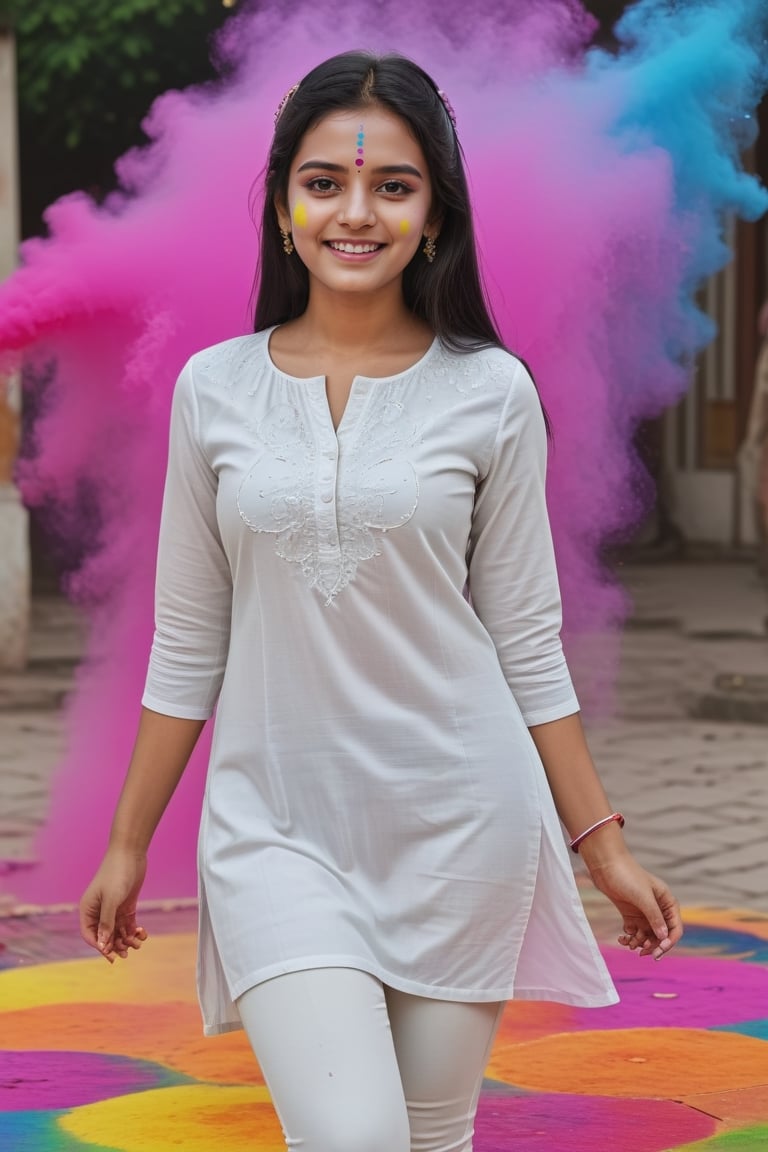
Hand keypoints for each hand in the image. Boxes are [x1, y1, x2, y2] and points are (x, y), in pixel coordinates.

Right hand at [79, 847, 148, 963]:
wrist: (130, 853)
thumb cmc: (116, 874)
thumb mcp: (111, 900)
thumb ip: (106, 922)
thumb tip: (102, 945)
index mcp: (88, 910)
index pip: (90, 935)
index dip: (99, 947)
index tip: (111, 956)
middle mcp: (98, 911)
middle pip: (105, 936)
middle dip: (115, 946)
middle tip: (127, 953)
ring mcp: (113, 908)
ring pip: (117, 931)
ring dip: (126, 939)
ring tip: (138, 943)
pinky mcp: (126, 905)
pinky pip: (127, 924)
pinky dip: (133, 930)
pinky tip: (142, 933)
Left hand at [585, 852, 682, 960]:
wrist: (605, 865)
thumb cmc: (627, 876)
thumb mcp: (643, 897)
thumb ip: (654, 917)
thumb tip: (664, 937)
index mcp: (667, 902)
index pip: (674, 928)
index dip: (669, 942)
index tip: (658, 951)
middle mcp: (657, 908)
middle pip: (661, 934)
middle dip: (653, 945)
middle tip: (642, 953)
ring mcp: (643, 911)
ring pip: (647, 935)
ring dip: (640, 942)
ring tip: (629, 943)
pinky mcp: (630, 913)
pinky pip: (634, 931)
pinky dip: (630, 937)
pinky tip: (622, 938)